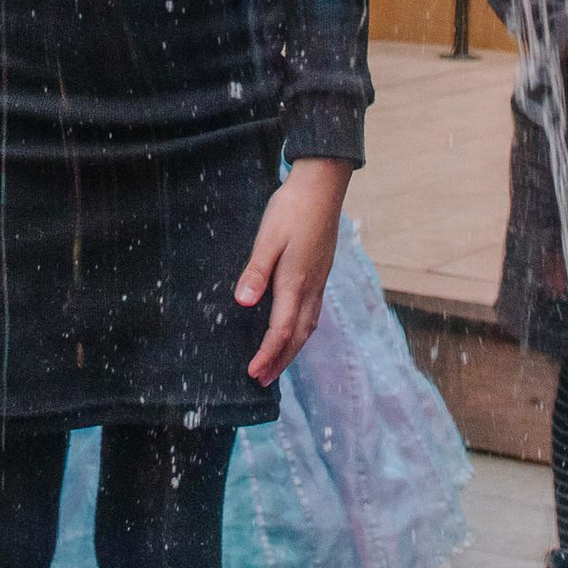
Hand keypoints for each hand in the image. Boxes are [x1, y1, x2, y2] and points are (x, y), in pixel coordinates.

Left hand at [236, 158, 348, 381]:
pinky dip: (301, 331)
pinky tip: (293, 330)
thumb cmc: (292, 208)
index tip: (253, 372)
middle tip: (262, 380)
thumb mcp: (267, 238)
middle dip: (280, 361)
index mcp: (295, 281)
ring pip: (308, 326)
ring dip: (291, 349)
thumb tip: (244, 303)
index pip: (281, 330)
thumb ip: (256, 272)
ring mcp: (319, 281)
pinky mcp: (320, 273)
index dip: (267, 354)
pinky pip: (312, 313)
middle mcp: (311, 287)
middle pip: (297, 336)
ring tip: (276, 364)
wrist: (322, 186)